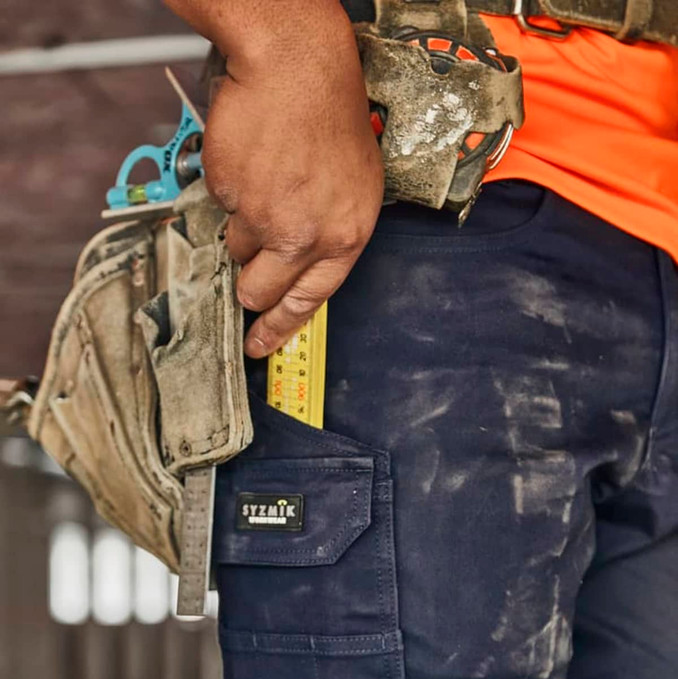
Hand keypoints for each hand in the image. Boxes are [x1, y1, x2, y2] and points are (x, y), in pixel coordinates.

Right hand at [199, 2, 383, 357]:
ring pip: (237, 248)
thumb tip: (303, 271)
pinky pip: (222, 207)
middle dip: (250, 284)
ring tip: (265, 183)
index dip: (280, 327)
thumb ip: (331, 235)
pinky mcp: (230, 194)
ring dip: (244, 224)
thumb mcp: (356, 188)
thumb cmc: (331, 119)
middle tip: (247, 270)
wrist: (298, 68)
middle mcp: (306, 236)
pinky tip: (253, 161)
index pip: (309, 301)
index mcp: (345, 238)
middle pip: (260, 289)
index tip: (261, 344)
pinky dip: (232, 189)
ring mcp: (265, 217)